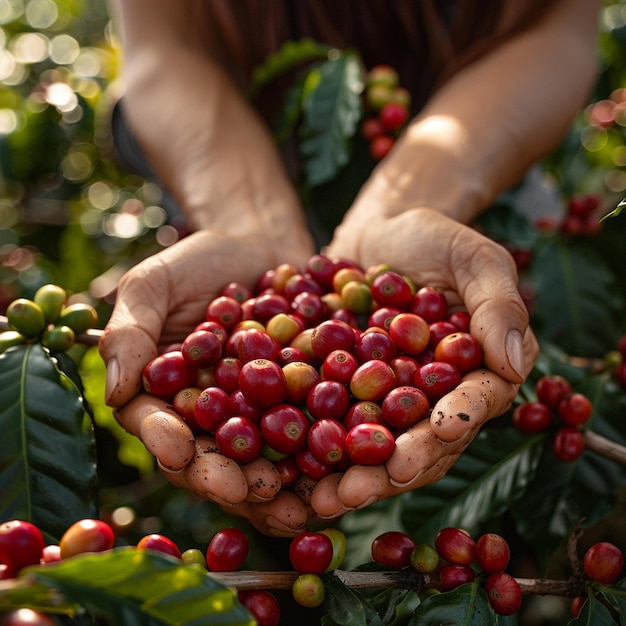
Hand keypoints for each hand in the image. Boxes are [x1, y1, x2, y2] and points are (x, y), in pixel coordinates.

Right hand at [99, 230, 311, 536]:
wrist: (260, 245)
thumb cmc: (197, 262)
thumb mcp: (154, 284)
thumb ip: (130, 331)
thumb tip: (114, 390)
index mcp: (163, 394)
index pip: (157, 426)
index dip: (166, 442)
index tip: (180, 451)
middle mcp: (206, 415)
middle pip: (210, 457)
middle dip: (225, 478)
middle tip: (246, 490)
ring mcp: (253, 415)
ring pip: (258, 461)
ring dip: (275, 489)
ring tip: (296, 505)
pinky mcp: (297, 406)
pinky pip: (305, 437)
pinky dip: (317, 459)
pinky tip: (333, 475)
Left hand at [312, 206, 538, 516]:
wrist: (375, 232)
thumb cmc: (432, 237)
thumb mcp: (473, 256)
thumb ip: (498, 303)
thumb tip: (518, 365)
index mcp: (477, 370)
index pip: (476, 402)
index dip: (460, 418)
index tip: (438, 429)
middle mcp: (436, 395)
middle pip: (423, 440)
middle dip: (396, 465)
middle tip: (367, 487)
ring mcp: (389, 398)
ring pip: (377, 444)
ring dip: (352, 473)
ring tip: (325, 497)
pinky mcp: (347, 392)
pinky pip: (334, 422)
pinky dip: (315, 445)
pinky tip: (292, 468)